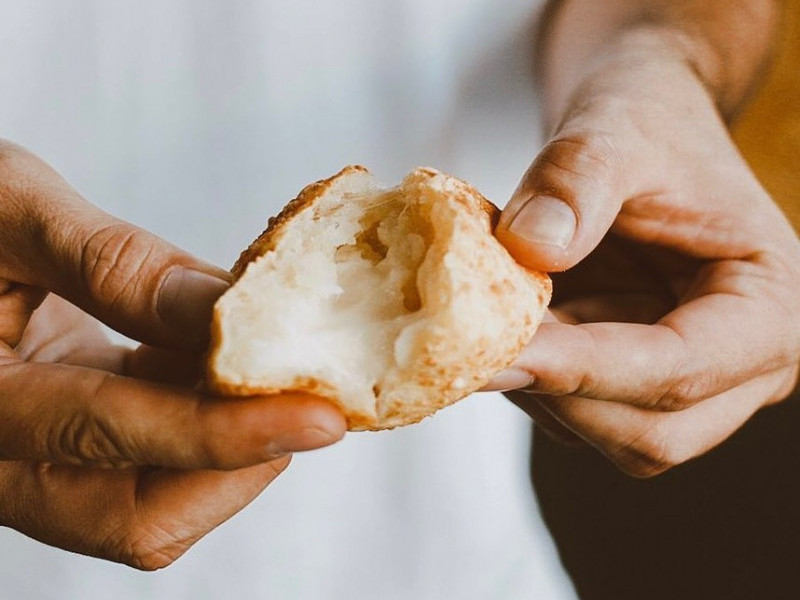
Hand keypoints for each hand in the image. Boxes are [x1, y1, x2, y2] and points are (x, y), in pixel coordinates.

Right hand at [0, 141, 345, 567]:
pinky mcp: (72, 434)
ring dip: (232, 437)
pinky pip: (155, 451)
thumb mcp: (11, 209)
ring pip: (156, 494)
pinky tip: (230, 359)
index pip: (107, 434)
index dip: (223, 433)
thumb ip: (115, 264)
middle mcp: (1, 453)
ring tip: (273, 365)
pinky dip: (210, 412)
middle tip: (309, 402)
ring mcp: (39, 453)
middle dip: (237, 465)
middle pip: (136, 517)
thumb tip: (230, 308)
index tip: (319, 417)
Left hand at [488, 50, 799, 476]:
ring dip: (536, 387)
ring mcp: (684, 379)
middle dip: (560, 395)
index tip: (500, 352)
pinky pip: (572, 411)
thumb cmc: (646, 118)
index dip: (585, 370)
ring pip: (603, 433)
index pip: (680, 371)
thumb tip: (528, 249)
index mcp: (767, 307)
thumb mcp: (615, 126)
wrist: (637, 124)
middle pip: (651, 436)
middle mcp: (739, 363)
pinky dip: (529, 378)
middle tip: (482, 340)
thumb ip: (575, 180)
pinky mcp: (630, 379)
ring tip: (497, 311)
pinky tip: (508, 319)